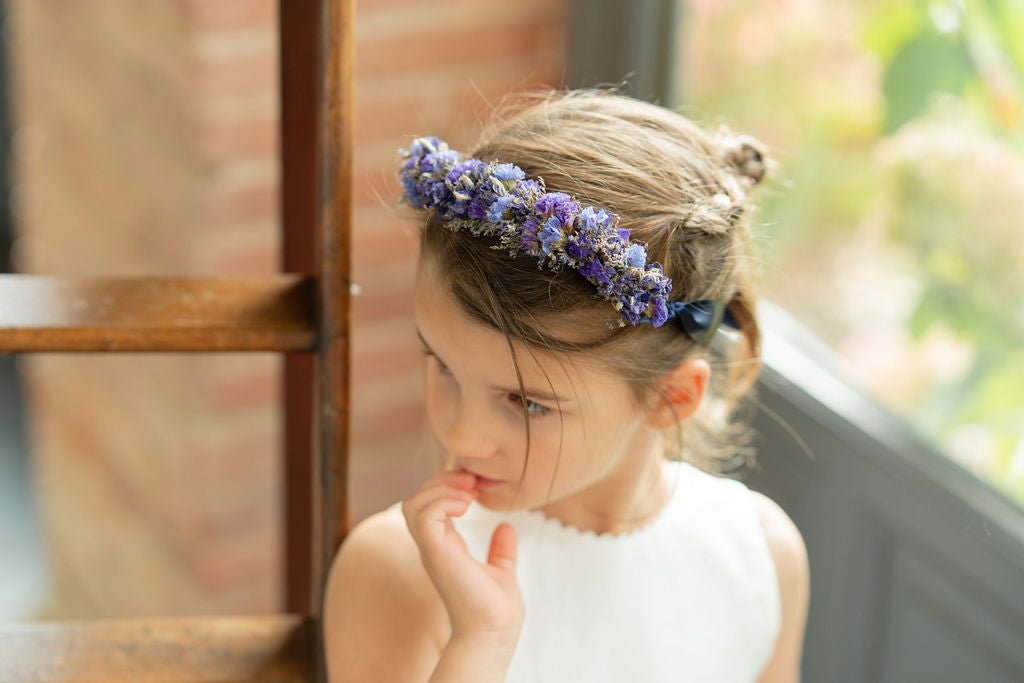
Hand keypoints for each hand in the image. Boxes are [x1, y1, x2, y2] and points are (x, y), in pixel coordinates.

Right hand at [402, 471, 523, 649]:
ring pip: (414, 504)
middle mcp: (433, 547)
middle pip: (416, 500)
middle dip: (441, 481)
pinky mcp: (436, 552)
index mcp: (444, 548)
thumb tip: (506, 528)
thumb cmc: (496, 610)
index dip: (447, 487)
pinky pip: (425, 515)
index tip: (476, 486)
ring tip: (469, 492)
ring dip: (441, 488)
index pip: (429, 506)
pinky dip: (444, 501)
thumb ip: (501, 550)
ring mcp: (432, 550)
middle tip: (472, 481)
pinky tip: (467, 505)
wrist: (495, 631)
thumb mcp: (500, 570)